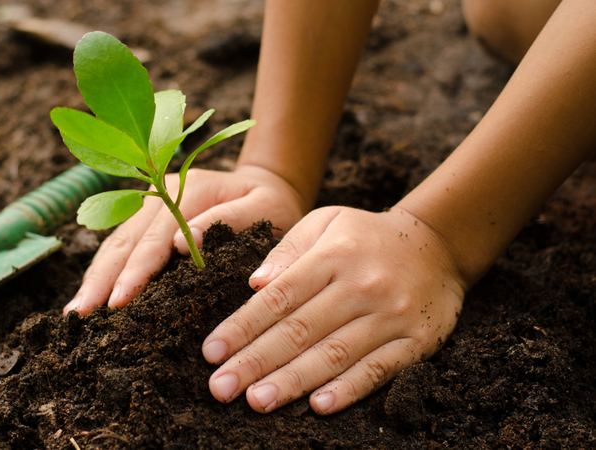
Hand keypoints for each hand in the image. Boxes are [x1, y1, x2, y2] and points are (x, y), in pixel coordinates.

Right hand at [64, 165, 307, 314]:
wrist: (268, 185)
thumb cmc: (272, 205)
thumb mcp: (264, 209)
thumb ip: (228, 221)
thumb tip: (182, 244)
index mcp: (188, 189)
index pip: (155, 237)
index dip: (135, 271)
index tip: (119, 300)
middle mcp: (160, 193)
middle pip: (124, 240)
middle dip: (101, 279)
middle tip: (80, 315)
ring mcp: (149, 204)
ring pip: (114, 243)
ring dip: (94, 277)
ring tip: (75, 312)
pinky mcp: (146, 218)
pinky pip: (119, 245)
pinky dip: (103, 271)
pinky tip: (90, 295)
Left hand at [201, 206, 466, 413]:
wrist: (439, 244)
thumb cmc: (365, 237)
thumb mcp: (325, 222)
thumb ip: (287, 250)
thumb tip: (254, 284)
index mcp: (332, 256)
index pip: (279, 297)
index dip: (242, 327)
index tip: (211, 351)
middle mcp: (361, 286)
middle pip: (300, 330)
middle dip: (255, 361)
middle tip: (221, 388)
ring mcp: (391, 315)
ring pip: (334, 354)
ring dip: (293, 381)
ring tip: (256, 400)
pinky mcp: (417, 340)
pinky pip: (379, 369)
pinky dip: (349, 389)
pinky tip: (319, 406)